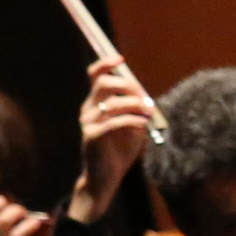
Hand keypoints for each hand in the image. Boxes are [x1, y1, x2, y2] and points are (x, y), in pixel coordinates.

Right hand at [71, 58, 154, 222]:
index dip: (105, 63)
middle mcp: (88, 109)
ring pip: (113, 102)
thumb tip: (144, 96)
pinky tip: (142, 125)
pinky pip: (114, 121)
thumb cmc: (120, 149)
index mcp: (96, 103)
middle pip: (104, 83)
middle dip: (129, 86)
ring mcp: (88, 123)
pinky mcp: (91, 137)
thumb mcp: (132, 124)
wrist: (106, 176)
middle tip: (145, 100)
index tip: (120, 58)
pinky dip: (132, 120)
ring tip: (148, 114)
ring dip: (136, 105)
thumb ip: (136, 108)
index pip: (94, 76)